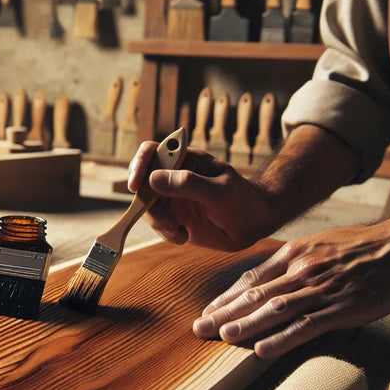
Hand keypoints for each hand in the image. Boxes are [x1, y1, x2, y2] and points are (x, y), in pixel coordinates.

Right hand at [127, 141, 276, 250]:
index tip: (136, 185)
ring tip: (179, 232)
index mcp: (185, 160)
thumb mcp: (220, 191)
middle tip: (166, 222)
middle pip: (143, 183)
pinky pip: (157, 224)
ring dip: (158, 222)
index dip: (140, 164)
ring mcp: (172, 198)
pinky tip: (183, 237)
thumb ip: (189, 183)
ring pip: (147, 207)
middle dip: (146, 204)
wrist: (253, 224)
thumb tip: (154, 178)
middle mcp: (174, 176)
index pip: (153, 152)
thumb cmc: (242, 199)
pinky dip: (165, 233)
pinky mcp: (173, 217)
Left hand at [191, 221, 389, 357]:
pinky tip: (262, 350)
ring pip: (276, 309)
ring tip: (222, 336)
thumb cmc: (362, 248)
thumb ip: (292, 261)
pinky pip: (306, 325)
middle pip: (255, 294)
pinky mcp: (341, 308)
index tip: (208, 310)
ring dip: (246, 324)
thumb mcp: (320, 244)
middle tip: (198, 328)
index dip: (227, 297)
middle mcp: (302, 269)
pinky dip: (282, 338)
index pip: (252, 277)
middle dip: (224, 313)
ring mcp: (321, 289)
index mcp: (294, 253)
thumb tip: (266, 278)